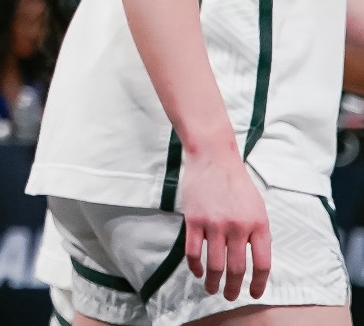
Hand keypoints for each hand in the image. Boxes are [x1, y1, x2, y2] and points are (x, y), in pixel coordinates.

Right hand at [181, 149, 270, 299]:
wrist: (213, 157)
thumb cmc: (236, 182)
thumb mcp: (257, 207)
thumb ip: (257, 232)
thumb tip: (253, 260)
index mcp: (258, 225)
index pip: (262, 264)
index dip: (259, 283)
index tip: (254, 293)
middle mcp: (238, 227)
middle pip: (237, 268)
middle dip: (234, 288)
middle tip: (230, 296)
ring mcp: (214, 224)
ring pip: (214, 264)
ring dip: (214, 282)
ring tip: (212, 289)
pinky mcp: (193, 219)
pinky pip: (193, 251)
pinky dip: (195, 266)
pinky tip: (197, 271)